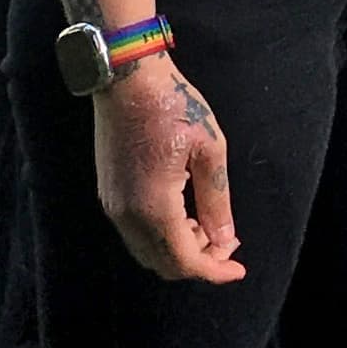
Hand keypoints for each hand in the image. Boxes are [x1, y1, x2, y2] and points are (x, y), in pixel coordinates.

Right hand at [91, 60, 244, 283]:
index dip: (214, 270)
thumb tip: (225, 240)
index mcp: (153, 207)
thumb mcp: (210, 149)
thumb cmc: (173, 106)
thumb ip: (216, 201)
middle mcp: (126, 214)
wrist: (126, 77)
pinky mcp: (108, 192)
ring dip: (179, 249)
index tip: (238, 269)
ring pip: (147, 251)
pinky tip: (183, 212)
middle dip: (199, 261)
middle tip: (227, 242)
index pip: (185, 261)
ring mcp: (112, 204)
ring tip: (208, 223)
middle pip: (163, 264)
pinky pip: (136, 233)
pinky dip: (162, 235)